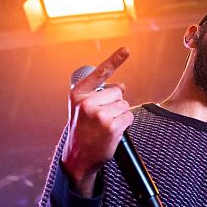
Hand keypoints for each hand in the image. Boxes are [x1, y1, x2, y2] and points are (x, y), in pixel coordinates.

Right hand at [61, 47, 131, 195]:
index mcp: (78, 95)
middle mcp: (87, 103)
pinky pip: (128, 117)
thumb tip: (122, 85)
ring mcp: (99, 115)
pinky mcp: (111, 126)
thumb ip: (98, 94)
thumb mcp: (81, 109)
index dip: (114, 60)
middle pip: (118, 91)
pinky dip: (125, 124)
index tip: (126, 49)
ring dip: (120, 114)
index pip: (100, 73)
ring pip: (125, 105)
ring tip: (105, 126)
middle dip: (115, 103)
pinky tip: (112, 131)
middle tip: (102, 118)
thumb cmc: (82, 131)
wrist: (78, 157)